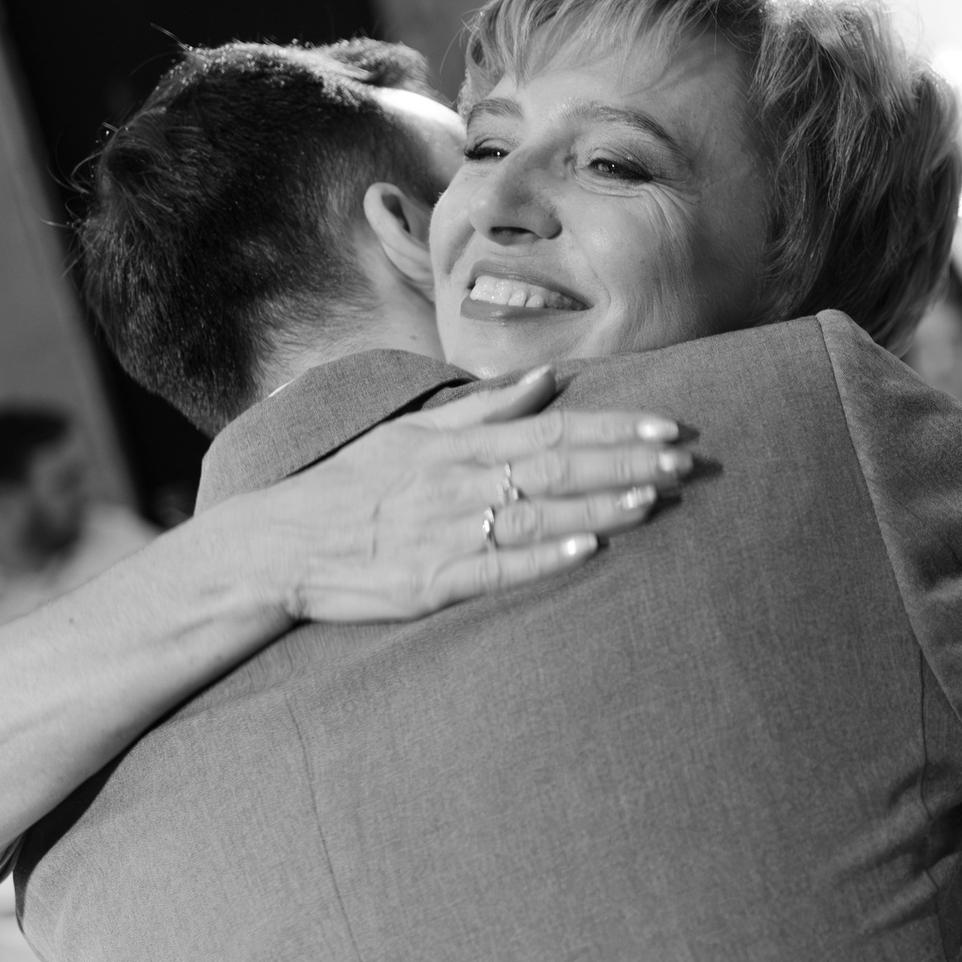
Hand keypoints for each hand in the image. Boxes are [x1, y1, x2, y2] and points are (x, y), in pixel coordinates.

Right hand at [242, 366, 694, 624]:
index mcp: (457, 446)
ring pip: (537, 515)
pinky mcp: (433, 582)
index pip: (552, 430)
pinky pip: (499, 568)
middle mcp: (458, 483)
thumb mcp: (412, 434)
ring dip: (599, 505)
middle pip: (557, 468)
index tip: (667, 426)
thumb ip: (485, 410)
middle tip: (683, 462)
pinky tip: (588, 547)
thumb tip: (547, 380)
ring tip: (652, 498)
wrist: (278, 545)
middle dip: (624, 463)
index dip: (614, 428)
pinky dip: (545, 557)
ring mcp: (447, 533)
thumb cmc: (353, 488)